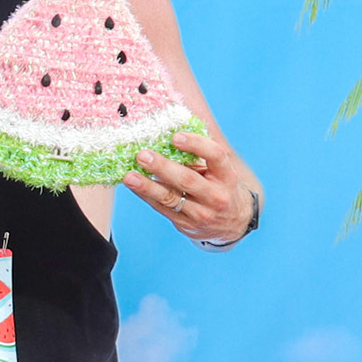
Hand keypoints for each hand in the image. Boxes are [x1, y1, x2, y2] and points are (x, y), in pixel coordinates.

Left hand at [121, 130, 257, 245]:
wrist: (232, 223)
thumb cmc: (220, 187)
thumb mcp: (219, 172)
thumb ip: (199, 158)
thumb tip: (167, 136)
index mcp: (227, 176)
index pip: (215, 156)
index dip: (196, 144)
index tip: (175, 136)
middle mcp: (216, 196)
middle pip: (187, 180)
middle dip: (162, 167)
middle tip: (143, 155)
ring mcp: (201, 213)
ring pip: (171, 198)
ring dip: (147, 186)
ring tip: (130, 176)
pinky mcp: (186, 224)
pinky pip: (162, 208)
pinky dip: (146, 195)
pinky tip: (134, 186)